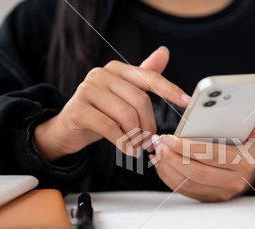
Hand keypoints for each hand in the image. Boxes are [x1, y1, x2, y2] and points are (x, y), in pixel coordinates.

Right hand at [34, 46, 190, 161]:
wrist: (68, 129)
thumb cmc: (102, 112)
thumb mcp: (124, 96)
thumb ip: (144, 77)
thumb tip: (164, 51)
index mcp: (117, 69)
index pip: (149, 77)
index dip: (170, 89)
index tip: (187, 101)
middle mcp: (101, 74)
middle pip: (140, 100)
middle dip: (149, 125)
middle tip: (151, 141)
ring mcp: (87, 89)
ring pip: (126, 114)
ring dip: (137, 136)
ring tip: (139, 147)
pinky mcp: (77, 109)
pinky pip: (109, 127)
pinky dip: (123, 142)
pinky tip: (129, 151)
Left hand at [149, 107, 254, 201]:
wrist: (251, 177)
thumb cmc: (247, 150)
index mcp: (243, 162)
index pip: (213, 156)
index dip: (189, 148)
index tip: (169, 137)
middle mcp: (232, 181)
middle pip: (197, 172)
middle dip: (174, 156)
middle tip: (159, 142)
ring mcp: (219, 193)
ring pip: (187, 183)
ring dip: (168, 166)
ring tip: (157, 149)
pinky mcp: (208, 199)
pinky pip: (183, 190)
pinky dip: (168, 176)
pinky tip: (160, 162)